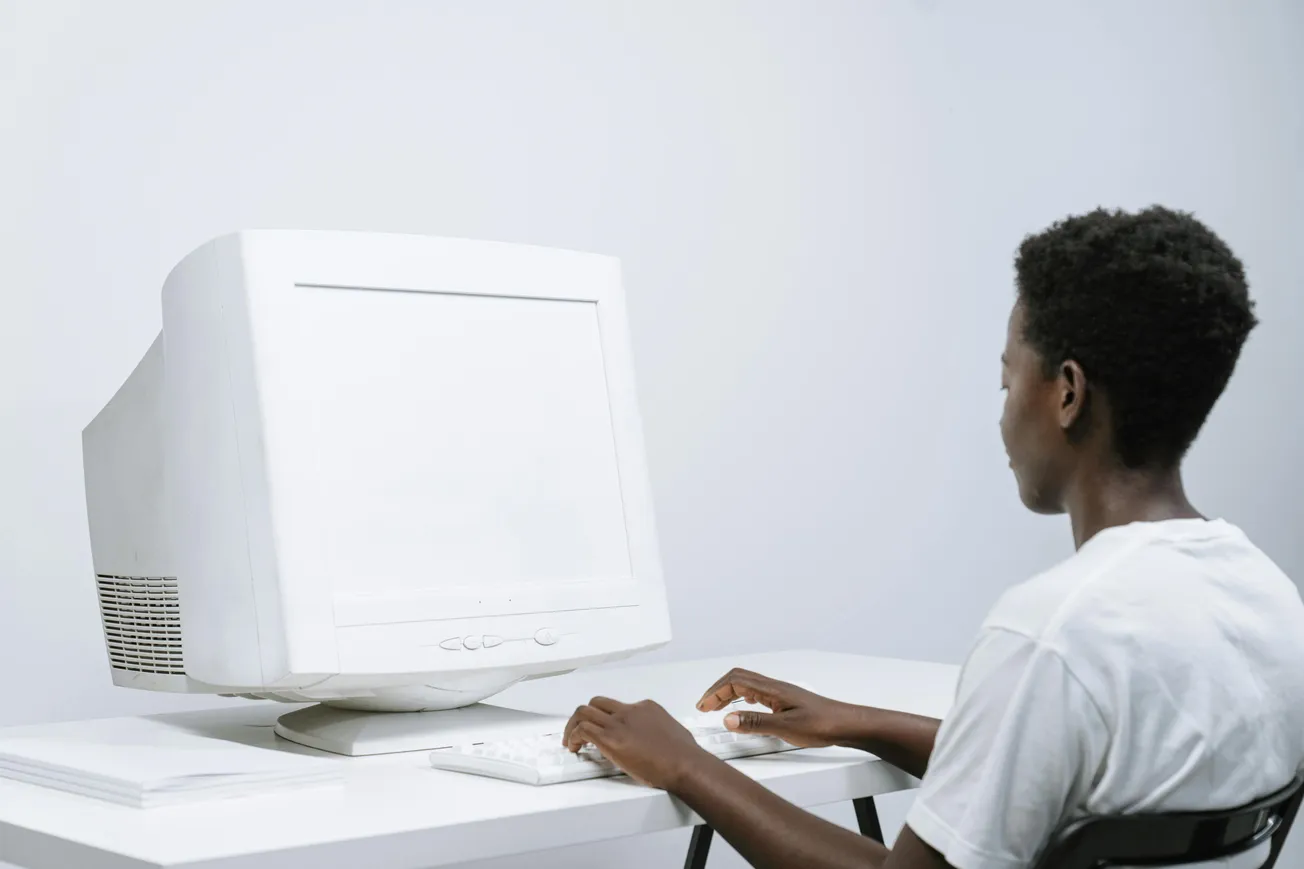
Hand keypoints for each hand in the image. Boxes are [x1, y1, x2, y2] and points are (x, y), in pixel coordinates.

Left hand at [562, 697, 712, 789]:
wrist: (684, 763)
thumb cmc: (684, 754)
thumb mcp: (671, 731)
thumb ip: (657, 730)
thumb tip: (654, 739)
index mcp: (645, 708)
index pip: (617, 707)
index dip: (606, 719)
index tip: (603, 731)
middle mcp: (630, 711)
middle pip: (597, 703)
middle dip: (584, 716)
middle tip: (578, 731)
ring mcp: (619, 724)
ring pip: (584, 712)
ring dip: (573, 726)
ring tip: (570, 741)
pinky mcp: (610, 739)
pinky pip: (583, 730)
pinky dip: (573, 737)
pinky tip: (574, 748)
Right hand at [697, 668, 857, 747]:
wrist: (846, 724)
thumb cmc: (822, 724)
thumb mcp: (785, 728)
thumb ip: (755, 723)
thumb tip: (728, 719)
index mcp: (771, 689)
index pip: (734, 681)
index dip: (715, 692)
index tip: (703, 705)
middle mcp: (774, 687)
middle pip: (737, 679)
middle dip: (717, 690)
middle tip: (705, 706)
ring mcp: (780, 693)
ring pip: (746, 685)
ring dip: (728, 694)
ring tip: (718, 708)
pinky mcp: (785, 701)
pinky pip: (756, 693)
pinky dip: (741, 698)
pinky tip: (743, 710)